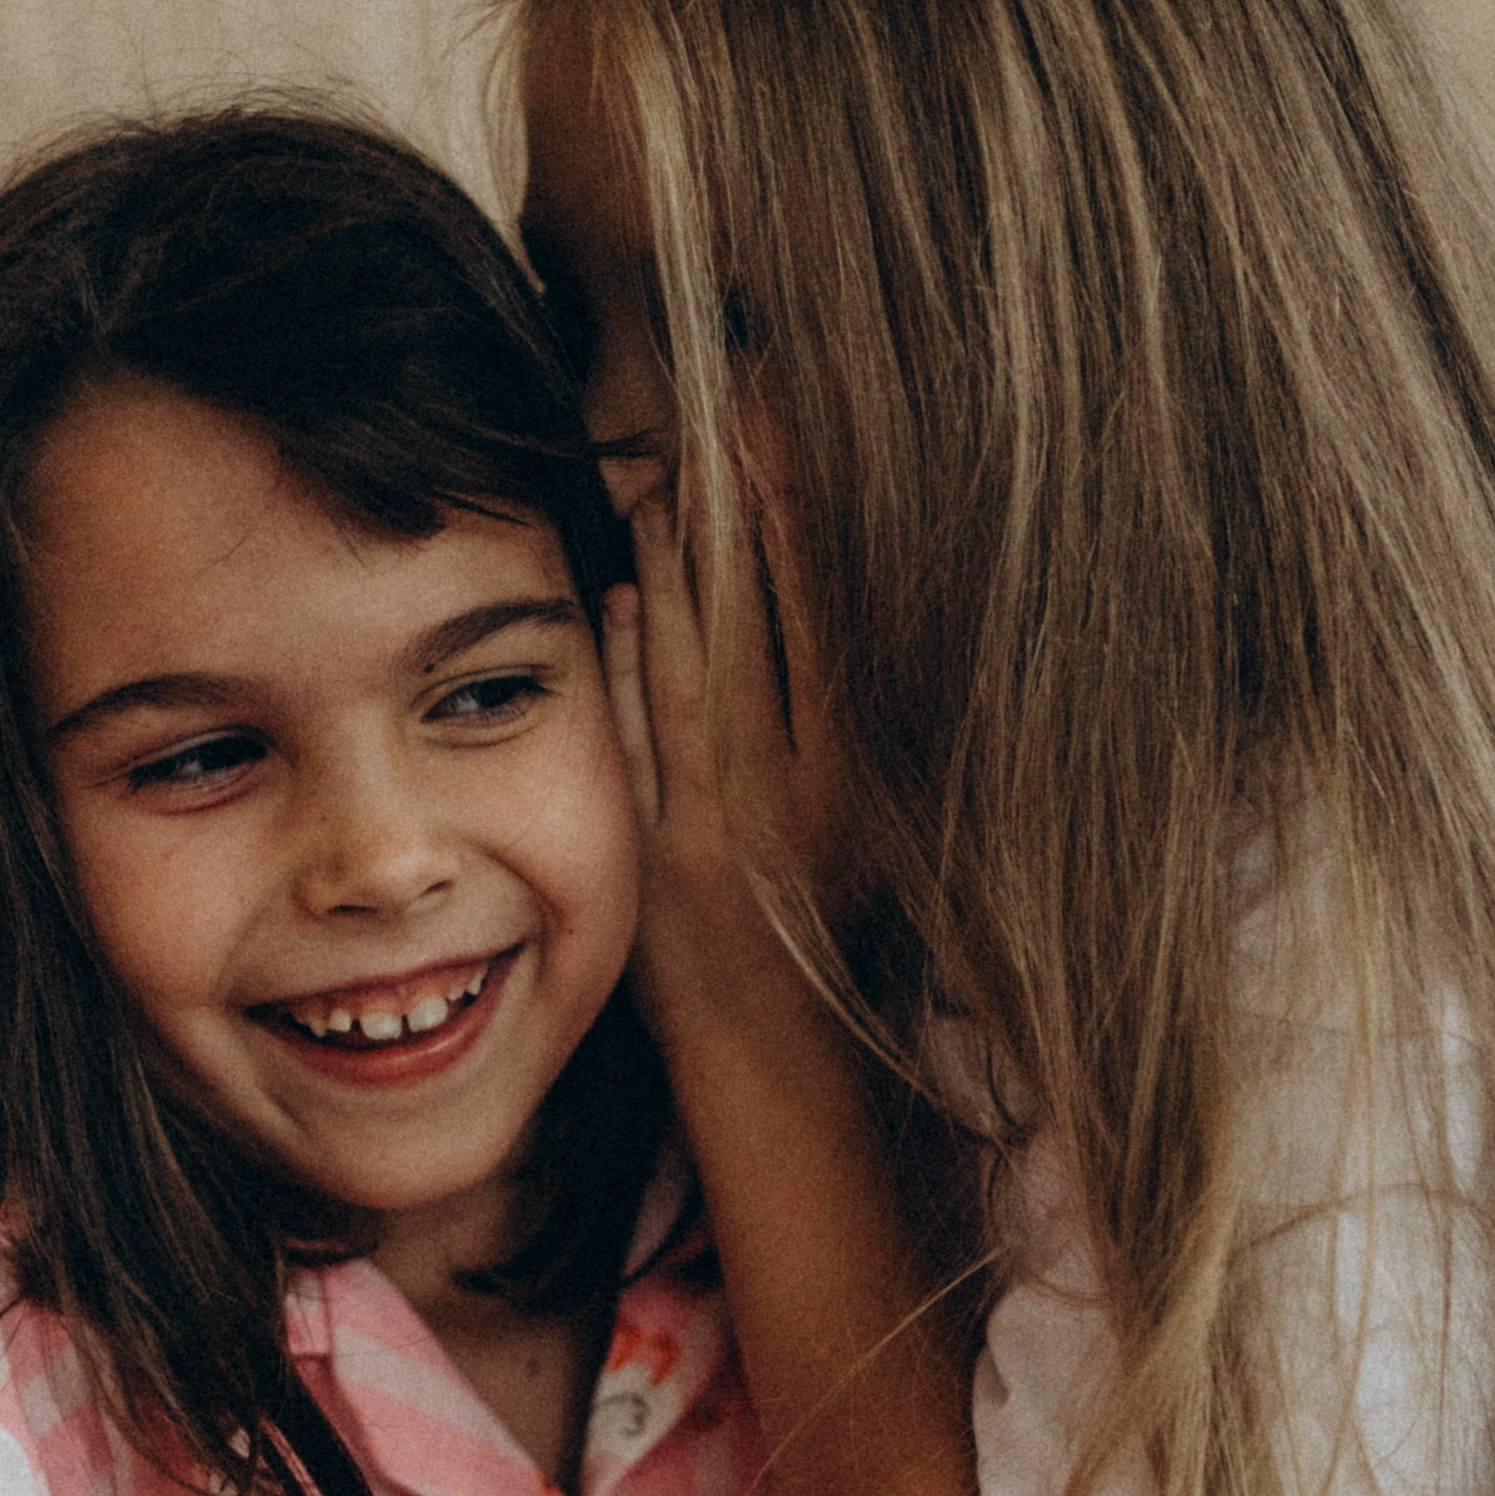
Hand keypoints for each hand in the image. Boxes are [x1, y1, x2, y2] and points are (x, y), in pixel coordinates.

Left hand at [601, 478, 846, 1062]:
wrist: (777, 1059)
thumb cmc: (835, 948)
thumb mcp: (876, 837)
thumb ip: (853, 738)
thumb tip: (830, 623)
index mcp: (852, 785)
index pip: (821, 626)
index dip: (795, 529)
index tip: (776, 448)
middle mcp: (784, 799)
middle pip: (750, 631)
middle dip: (729, 526)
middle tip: (711, 435)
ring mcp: (711, 827)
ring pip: (687, 675)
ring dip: (671, 579)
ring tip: (660, 495)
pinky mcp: (652, 856)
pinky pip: (636, 742)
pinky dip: (626, 668)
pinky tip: (618, 604)